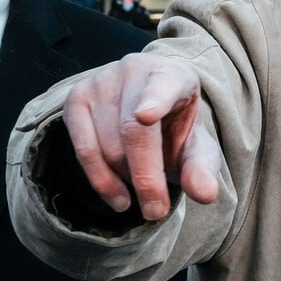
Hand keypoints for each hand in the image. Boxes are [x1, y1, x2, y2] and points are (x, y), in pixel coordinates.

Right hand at [63, 53, 220, 220]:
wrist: (146, 112)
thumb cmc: (175, 129)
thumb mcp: (197, 148)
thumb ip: (202, 168)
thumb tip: (204, 194)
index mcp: (172, 73)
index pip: (163, 86)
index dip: (154, 101)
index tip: (146, 116)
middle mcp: (134, 68)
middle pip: (132, 131)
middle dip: (145, 177)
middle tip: (156, 211)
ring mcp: (101, 80)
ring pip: (107, 144)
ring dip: (125, 179)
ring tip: (143, 190)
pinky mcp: (76, 98)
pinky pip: (83, 149)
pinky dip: (101, 180)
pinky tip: (118, 196)